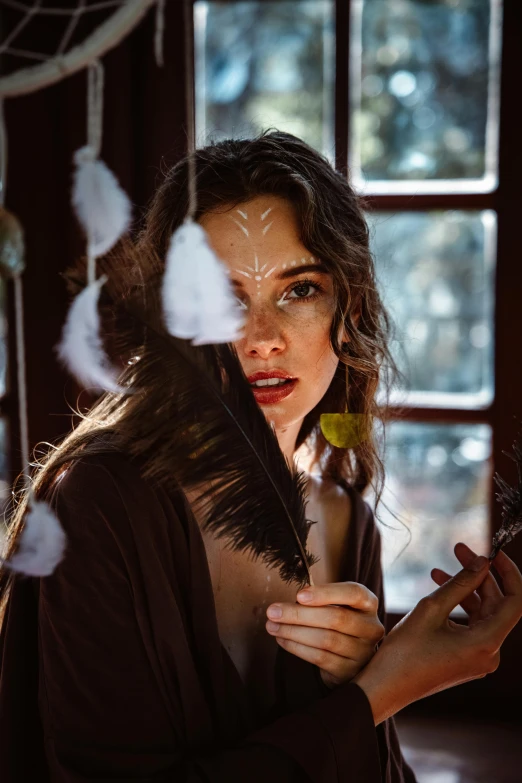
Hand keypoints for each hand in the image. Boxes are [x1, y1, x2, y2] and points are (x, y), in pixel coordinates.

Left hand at [265, 582, 384, 688]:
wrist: (347, 658)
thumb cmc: (336, 623)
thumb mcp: (335, 606)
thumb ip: (320, 600)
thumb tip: (294, 601)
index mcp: (368, 604)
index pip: (354, 593)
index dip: (326, 593)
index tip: (299, 595)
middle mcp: (371, 628)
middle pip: (336, 618)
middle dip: (299, 614)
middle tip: (273, 611)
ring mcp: (363, 652)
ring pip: (326, 640)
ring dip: (293, 632)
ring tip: (272, 626)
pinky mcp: (350, 671)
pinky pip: (320, 658)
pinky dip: (297, 648)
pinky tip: (282, 640)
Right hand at [352, 547, 521, 725]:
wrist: (386, 688)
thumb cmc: (404, 652)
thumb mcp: (431, 609)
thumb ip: (460, 583)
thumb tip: (482, 562)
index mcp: (486, 643)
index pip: (515, 601)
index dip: (508, 573)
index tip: (494, 552)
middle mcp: (489, 654)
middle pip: (496, 605)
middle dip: (479, 575)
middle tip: (459, 549)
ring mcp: (478, 658)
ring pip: (482, 614)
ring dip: (465, 589)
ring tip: (439, 570)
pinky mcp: (466, 659)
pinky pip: (471, 626)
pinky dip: (458, 606)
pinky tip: (439, 589)